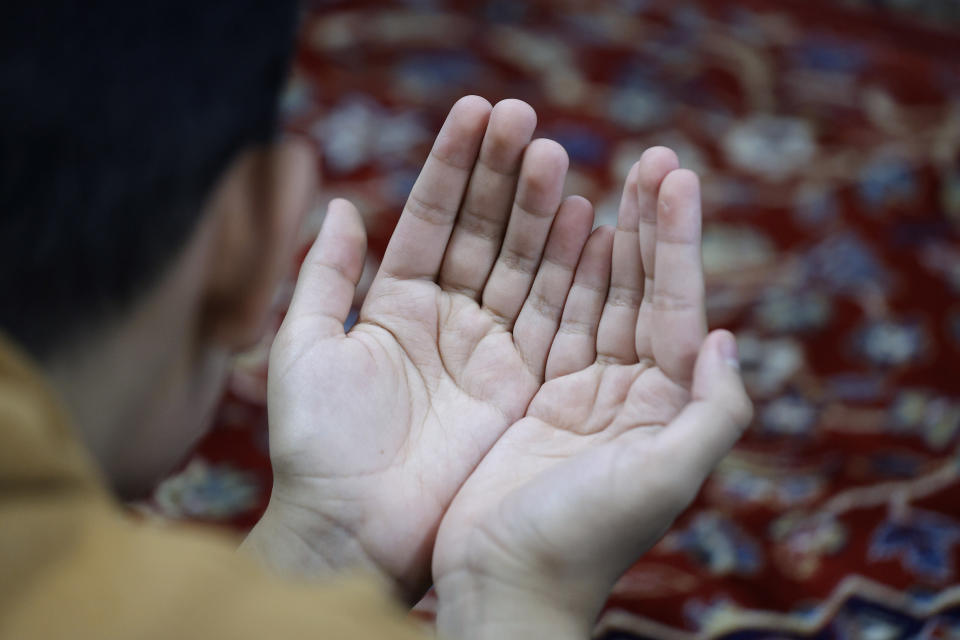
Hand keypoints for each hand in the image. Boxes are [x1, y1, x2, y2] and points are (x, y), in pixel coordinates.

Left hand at [246, 97, 600, 599]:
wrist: (352, 528)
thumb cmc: (317, 443)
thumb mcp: (304, 346)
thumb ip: (323, 273)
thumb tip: (339, 200)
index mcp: (394, 303)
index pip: (430, 217)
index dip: (451, 164)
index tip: (476, 110)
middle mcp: (445, 318)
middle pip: (481, 231)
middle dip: (500, 174)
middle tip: (524, 117)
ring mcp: (486, 347)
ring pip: (518, 264)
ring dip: (536, 210)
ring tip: (552, 153)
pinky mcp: (518, 381)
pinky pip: (548, 314)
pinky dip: (566, 268)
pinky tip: (584, 219)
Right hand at [432, 153, 753, 636]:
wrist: (506, 584)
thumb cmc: (581, 540)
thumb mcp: (663, 481)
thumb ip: (711, 413)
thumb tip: (733, 338)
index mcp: (666, 405)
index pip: (678, 305)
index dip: (678, 239)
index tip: (675, 174)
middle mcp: (632, 391)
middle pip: (642, 290)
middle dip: (647, 224)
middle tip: (651, 157)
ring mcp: (582, 390)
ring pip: (595, 296)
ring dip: (601, 236)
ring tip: (604, 174)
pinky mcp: (537, 395)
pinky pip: (550, 319)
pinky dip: (556, 274)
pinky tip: (562, 233)